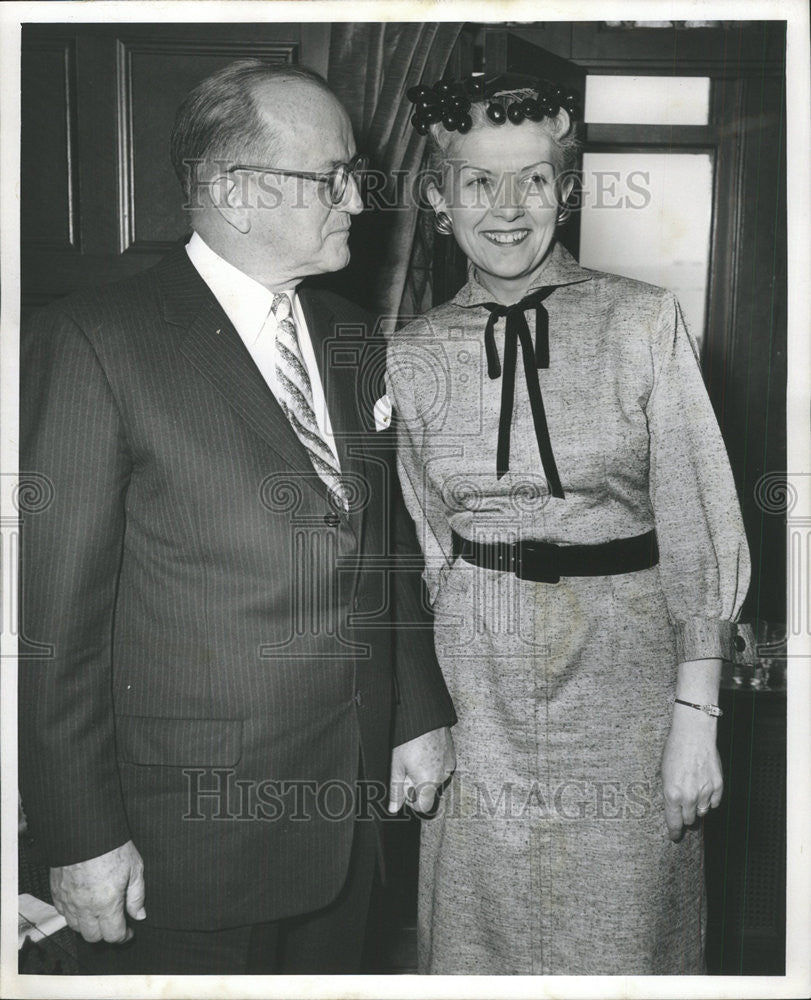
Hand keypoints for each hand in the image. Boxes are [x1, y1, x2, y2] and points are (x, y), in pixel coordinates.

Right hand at [50, 840, 145, 942]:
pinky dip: (73, 914)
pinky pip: (63, 913)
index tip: (129, 931)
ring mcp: (69, 901)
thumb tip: (139, 915)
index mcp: (107, 903)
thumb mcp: (135, 868)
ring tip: (99, 912)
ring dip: (88, 925)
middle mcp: (85, 907)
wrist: (86, 829)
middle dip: (105, 933)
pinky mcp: (57, 892)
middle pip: (93, 937)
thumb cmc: (113, 846)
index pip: (113, 935)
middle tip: (114, 922)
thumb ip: (137, 896)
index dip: (123, 936)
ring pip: (76, 928)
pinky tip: (83, 903)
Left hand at [388, 726, 455, 813]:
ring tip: (414, 755)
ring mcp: (449, 764)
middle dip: (416, 784)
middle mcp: (443, 776)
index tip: (404, 790)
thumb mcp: (396, 765)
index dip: (412, 802)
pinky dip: (432, 763)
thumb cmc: (408, 739)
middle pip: (428, 791)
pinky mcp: (451, 754)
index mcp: (428, 781)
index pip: (424, 807)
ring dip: (425, 773)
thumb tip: (394, 808)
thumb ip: (396, 789)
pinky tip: (423, 751)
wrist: (423, 715)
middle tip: (405, 767)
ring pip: (435, 778)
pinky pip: (441, 766)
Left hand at [661, 706, 722, 840]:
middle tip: (684, 811)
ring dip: (697, 808)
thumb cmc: (675, 751)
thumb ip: (670, 793)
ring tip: (693, 795)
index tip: (675, 837)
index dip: (674, 832)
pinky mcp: (718, 786)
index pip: (674, 822)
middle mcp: (689, 797)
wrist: (693, 735)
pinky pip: (714, 802)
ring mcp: (705, 792)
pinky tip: (704, 790)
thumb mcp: (664, 773)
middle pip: (689, 819)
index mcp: (672, 794)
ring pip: (702, 811)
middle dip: (685, 817)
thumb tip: (673, 807)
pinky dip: (710, 799)